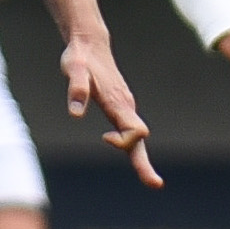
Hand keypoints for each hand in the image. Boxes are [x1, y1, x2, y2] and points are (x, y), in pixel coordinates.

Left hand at [59, 27, 164, 187]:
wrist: (90, 44)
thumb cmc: (81, 58)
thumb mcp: (74, 69)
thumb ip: (76, 88)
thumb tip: (75, 114)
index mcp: (118, 102)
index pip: (133, 131)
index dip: (123, 140)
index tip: (105, 137)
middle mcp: (126, 107)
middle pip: (139, 141)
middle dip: (145, 164)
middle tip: (156, 184)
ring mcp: (125, 108)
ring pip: (136, 138)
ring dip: (141, 160)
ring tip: (151, 181)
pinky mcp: (121, 109)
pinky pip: (130, 133)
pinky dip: (132, 148)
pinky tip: (134, 160)